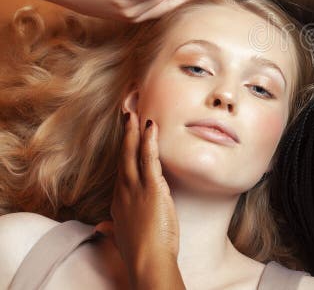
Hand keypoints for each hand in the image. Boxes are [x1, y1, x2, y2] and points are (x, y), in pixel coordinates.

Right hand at [96, 112, 180, 287]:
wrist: (147, 260)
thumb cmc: (139, 251)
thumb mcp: (121, 237)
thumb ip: (111, 229)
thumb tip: (102, 228)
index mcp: (119, 201)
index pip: (122, 171)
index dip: (124, 153)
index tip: (126, 137)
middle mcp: (124, 191)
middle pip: (123, 156)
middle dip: (125, 133)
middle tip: (127, 114)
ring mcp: (136, 188)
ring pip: (132, 153)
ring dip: (133, 131)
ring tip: (134, 113)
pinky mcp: (151, 188)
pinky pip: (149, 158)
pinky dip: (149, 141)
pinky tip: (150, 126)